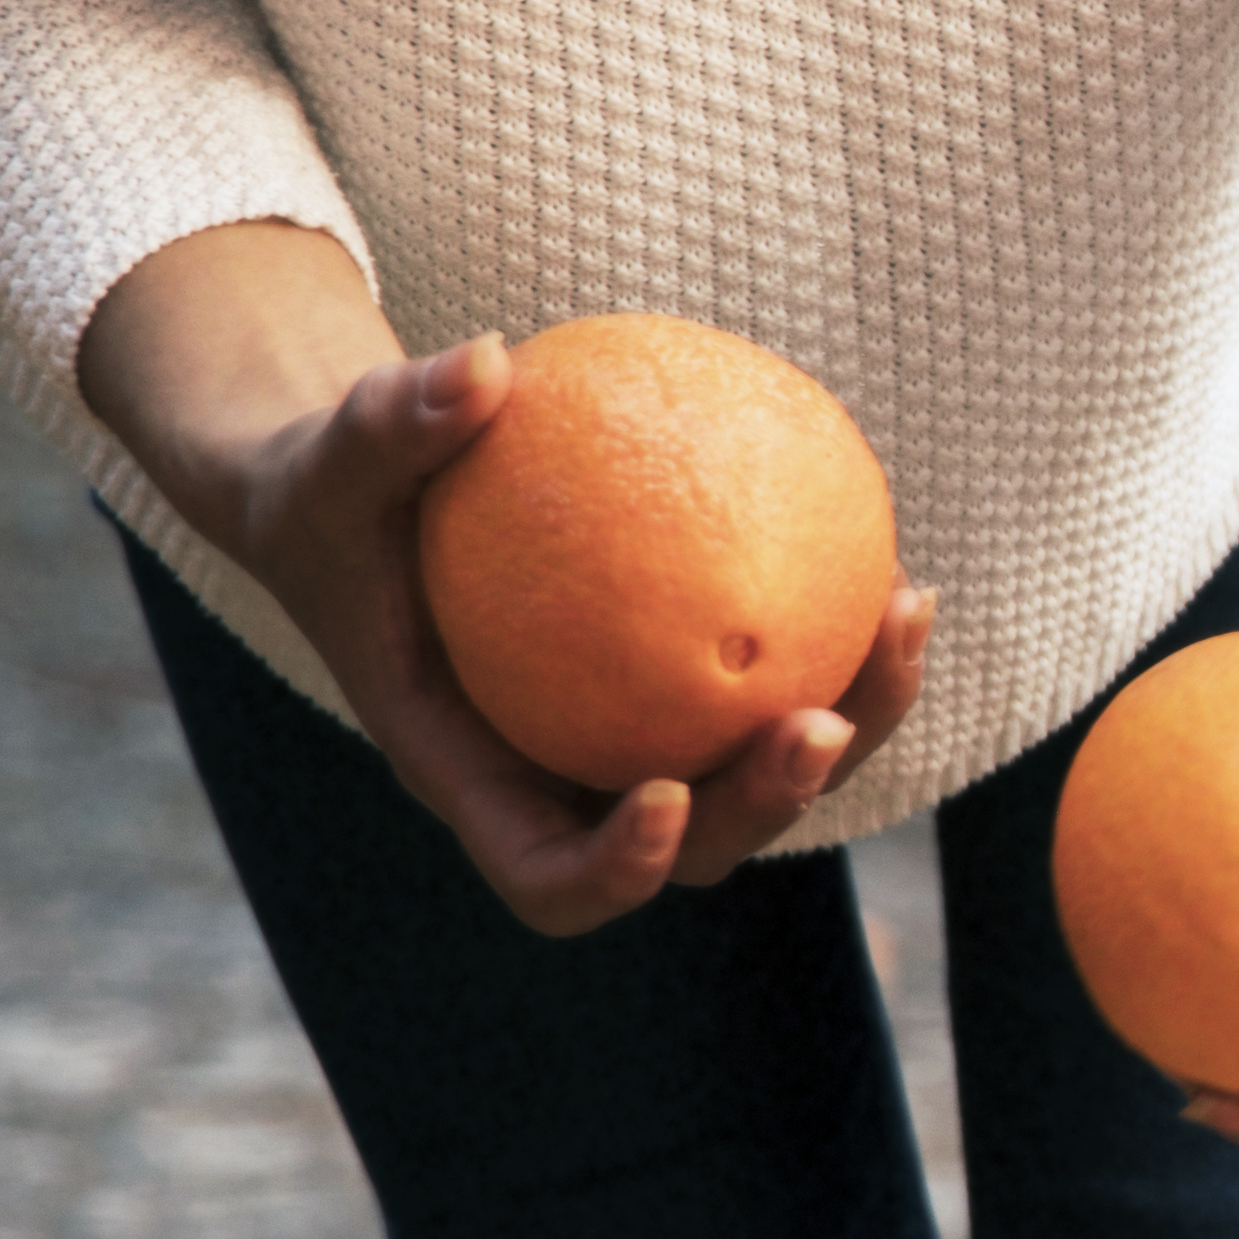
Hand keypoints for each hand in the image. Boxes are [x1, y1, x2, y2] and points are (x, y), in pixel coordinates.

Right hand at [80, 225, 927, 935]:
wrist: (373, 490)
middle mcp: (570, 782)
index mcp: (476, 775)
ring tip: (905, 613)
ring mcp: (641, 743)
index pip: (549, 877)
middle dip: (769, 803)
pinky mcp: (691, 689)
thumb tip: (485, 360)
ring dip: (854, 720)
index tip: (664, 795)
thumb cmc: (333, 485)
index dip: (615, 871)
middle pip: (696, 848)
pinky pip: (783, 686)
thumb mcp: (334, 455)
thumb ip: (392, 420)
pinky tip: (897, 569)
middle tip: (821, 720)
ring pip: (769, 775)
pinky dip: (845, 644)